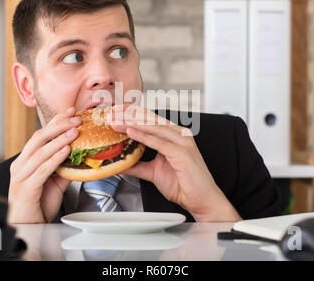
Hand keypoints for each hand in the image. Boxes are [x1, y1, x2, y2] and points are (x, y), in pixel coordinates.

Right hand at [8, 107, 80, 222]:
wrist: (28, 228)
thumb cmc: (37, 205)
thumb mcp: (55, 183)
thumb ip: (64, 168)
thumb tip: (79, 157)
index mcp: (25, 161)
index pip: (40, 136)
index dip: (55, 122)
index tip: (70, 112)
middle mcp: (21, 165)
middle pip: (39, 139)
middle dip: (58, 126)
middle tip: (75, 119)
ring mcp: (21, 176)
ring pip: (41, 152)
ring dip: (60, 140)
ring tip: (74, 132)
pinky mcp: (26, 188)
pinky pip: (42, 170)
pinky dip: (55, 158)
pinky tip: (66, 151)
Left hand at [108, 104, 240, 221]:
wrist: (200, 200)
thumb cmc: (184, 184)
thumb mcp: (153, 172)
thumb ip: (138, 165)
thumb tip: (121, 164)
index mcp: (174, 136)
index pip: (150, 121)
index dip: (132, 115)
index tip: (116, 113)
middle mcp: (179, 136)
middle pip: (151, 120)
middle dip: (130, 116)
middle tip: (112, 114)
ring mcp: (182, 142)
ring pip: (154, 128)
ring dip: (133, 123)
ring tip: (116, 122)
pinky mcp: (182, 153)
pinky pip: (160, 142)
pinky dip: (144, 136)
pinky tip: (131, 132)